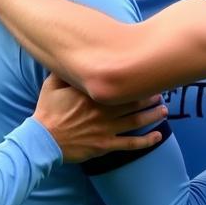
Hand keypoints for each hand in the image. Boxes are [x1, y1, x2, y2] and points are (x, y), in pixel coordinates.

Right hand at [33, 73, 166, 162]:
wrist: (42, 140)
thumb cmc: (47, 112)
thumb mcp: (51, 86)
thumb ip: (65, 72)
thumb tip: (73, 59)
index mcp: (92, 94)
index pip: (119, 84)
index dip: (135, 80)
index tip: (145, 75)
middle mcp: (103, 109)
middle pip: (133, 101)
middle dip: (150, 96)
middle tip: (160, 92)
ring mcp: (106, 128)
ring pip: (136, 120)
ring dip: (153, 115)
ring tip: (163, 110)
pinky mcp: (105, 145)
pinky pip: (130, 144)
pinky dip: (146, 141)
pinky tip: (158, 137)